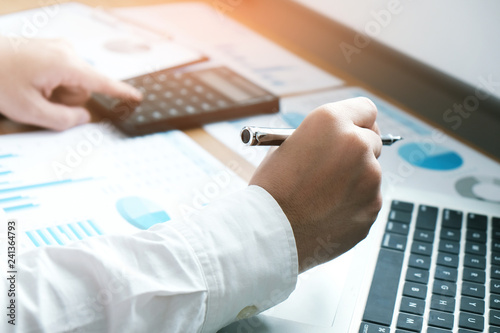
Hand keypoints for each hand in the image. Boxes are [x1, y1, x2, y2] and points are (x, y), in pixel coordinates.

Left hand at [0, 37, 141, 130]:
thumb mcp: (29, 109)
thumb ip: (63, 120)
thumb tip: (83, 117)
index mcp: (65, 64)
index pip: (102, 82)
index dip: (121, 93)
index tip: (137, 97)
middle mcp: (66, 52)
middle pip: (84, 90)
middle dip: (66, 101)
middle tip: (40, 101)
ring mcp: (59, 49)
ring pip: (73, 84)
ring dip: (57, 94)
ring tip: (32, 89)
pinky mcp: (52, 51)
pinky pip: (64, 75)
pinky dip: (52, 85)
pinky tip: (32, 82)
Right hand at [250, 97, 382, 271]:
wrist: (268, 232)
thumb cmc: (271, 189)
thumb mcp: (286, 147)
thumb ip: (319, 140)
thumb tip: (337, 143)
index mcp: (331, 121)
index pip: (365, 109)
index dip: (356, 122)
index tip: (353, 132)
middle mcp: (357, 144)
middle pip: (372, 141)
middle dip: (357, 151)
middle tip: (334, 167)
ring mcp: (370, 177)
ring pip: (371, 173)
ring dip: (355, 180)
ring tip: (323, 197)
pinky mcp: (373, 207)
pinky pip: (368, 200)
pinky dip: (354, 205)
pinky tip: (328, 213)